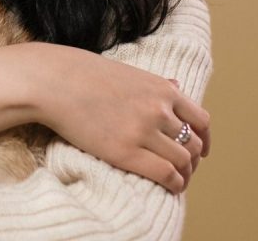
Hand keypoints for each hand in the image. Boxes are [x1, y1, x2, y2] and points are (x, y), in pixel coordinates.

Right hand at [25, 43, 210, 193]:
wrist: (53, 81)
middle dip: (193, 159)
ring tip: (175, 179)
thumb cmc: (83, 73)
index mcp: (161, 88)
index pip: (201, 120)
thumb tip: (177, 84)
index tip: (200, 150)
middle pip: (193, 144)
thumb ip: (154, 82)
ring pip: (183, 161)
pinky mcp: (126, 152)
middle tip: (183, 167)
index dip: (204, 139)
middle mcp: (158, 109)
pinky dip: (174, 184)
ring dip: (184, 174)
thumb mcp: (127, 71)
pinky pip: (166, 175)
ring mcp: (143, 130)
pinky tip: (169, 186)